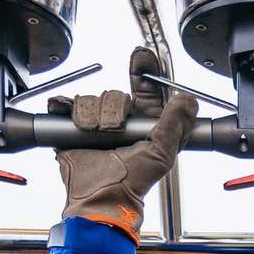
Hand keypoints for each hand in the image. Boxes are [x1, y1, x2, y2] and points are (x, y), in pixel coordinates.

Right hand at [57, 61, 195, 238]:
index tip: (142, 56)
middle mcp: (120, 123)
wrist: (100, 197)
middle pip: (114, 94)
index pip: (145, 89)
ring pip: (91, 99)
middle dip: (114, 110)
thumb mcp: (162, 152)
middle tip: (115, 129)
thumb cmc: (133, 182)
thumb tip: (187, 100)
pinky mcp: (72, 130)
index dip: (144, 70)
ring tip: (96, 138)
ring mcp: (95, 126)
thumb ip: (174, 124)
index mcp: (143, 125)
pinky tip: (71, 119)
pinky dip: (66, 109)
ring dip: (92, 118)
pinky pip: (67, 106)